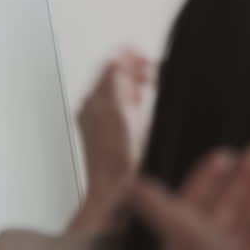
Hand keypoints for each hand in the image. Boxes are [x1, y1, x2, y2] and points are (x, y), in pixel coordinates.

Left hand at [68, 50, 155, 232]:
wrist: (114, 192)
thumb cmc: (117, 161)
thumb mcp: (120, 113)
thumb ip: (116, 82)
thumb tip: (117, 56)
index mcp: (96, 100)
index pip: (110, 64)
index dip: (131, 56)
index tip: (148, 57)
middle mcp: (95, 108)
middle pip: (114, 75)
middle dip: (136, 68)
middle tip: (155, 70)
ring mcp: (102, 121)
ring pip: (119, 89)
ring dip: (136, 82)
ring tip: (153, 82)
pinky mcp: (111, 134)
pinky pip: (122, 106)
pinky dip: (135, 98)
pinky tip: (145, 105)